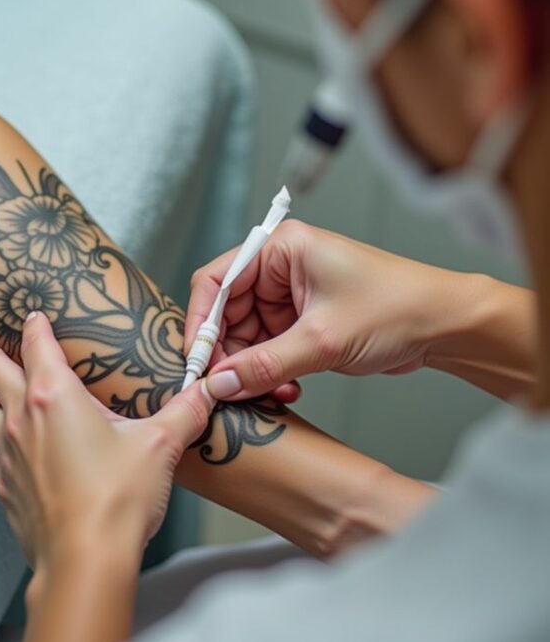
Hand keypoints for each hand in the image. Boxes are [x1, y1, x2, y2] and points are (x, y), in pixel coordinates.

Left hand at [0, 311, 214, 578]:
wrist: (86, 559)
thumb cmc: (119, 497)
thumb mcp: (161, 445)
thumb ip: (185, 411)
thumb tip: (207, 390)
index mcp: (56, 396)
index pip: (37, 345)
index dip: (35, 325)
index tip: (32, 313)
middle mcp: (23, 418)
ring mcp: (8, 454)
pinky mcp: (5, 488)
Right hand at [186, 220, 469, 401]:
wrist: (444, 326)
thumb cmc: (396, 307)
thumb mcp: (322, 340)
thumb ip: (264, 364)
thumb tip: (220, 383)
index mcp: (282, 249)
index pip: (216, 281)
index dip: (201, 323)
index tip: (197, 361)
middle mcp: (283, 268)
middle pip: (228, 312)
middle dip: (229, 354)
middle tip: (229, 389)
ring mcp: (293, 296)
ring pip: (247, 337)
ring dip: (252, 369)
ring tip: (268, 393)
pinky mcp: (304, 322)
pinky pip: (269, 349)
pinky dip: (271, 373)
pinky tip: (285, 391)